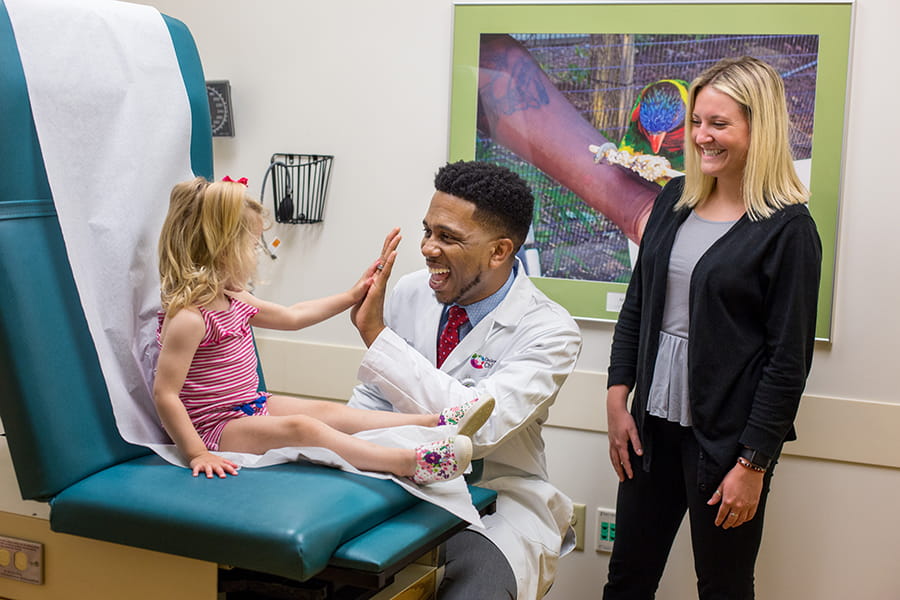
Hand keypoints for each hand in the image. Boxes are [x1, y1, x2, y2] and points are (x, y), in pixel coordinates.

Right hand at [189, 451, 239, 478]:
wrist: (199, 454)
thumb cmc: (212, 459)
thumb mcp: (221, 460)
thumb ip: (229, 464)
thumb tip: (237, 466)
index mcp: (219, 463)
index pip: (226, 466)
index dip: (231, 469)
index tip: (235, 474)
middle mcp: (213, 464)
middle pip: (217, 468)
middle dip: (220, 472)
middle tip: (223, 476)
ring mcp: (205, 464)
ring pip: (207, 468)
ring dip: (209, 472)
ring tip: (210, 477)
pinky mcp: (198, 465)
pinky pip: (196, 469)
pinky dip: (195, 472)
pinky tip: (195, 476)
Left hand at [351, 228, 400, 345]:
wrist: (368, 327)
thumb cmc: (365, 314)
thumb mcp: (361, 296)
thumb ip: (365, 287)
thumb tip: (369, 280)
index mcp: (375, 279)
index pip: (382, 260)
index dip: (386, 248)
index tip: (392, 236)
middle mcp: (379, 279)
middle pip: (386, 257)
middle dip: (391, 242)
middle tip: (397, 230)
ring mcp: (380, 283)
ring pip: (387, 261)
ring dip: (392, 248)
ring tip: (397, 236)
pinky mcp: (378, 287)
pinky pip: (384, 272)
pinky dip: (389, 262)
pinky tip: (393, 253)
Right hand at [606, 385, 642, 480]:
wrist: (614, 409)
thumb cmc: (624, 418)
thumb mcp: (633, 430)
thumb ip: (636, 442)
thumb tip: (640, 453)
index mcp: (620, 443)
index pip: (625, 460)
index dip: (628, 469)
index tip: (630, 476)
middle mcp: (614, 444)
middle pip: (616, 461)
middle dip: (619, 471)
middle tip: (622, 479)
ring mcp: (611, 441)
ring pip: (612, 457)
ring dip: (615, 466)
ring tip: (618, 471)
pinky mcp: (610, 438)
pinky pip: (610, 451)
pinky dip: (612, 458)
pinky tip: (615, 458)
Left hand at [707, 462, 763, 528]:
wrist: (749, 471)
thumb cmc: (736, 475)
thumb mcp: (722, 485)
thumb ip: (716, 496)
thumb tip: (710, 502)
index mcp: (728, 501)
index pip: (722, 515)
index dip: (719, 520)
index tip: (718, 523)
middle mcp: (737, 505)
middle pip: (731, 519)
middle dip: (727, 524)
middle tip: (725, 526)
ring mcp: (747, 506)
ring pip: (741, 520)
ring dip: (736, 523)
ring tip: (733, 525)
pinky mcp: (754, 504)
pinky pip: (750, 516)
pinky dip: (746, 520)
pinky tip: (743, 520)